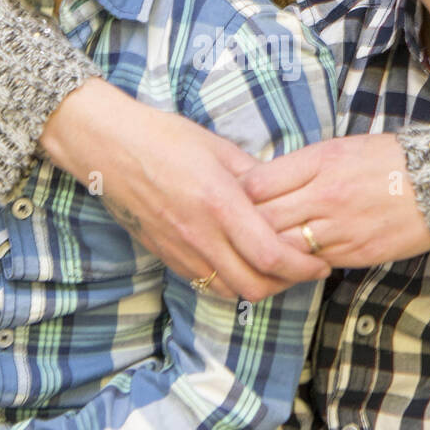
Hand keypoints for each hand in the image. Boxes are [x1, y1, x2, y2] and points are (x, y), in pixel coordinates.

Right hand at [41, 80, 330, 300]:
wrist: (109, 147)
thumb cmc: (164, 138)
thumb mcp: (219, 149)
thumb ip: (256, 178)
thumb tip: (285, 196)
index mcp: (219, 205)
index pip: (271, 255)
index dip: (303, 266)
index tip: (320, 262)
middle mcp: (200, 235)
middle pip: (254, 285)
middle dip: (288, 284)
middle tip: (305, 269)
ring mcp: (180, 250)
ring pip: (230, 291)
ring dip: (259, 286)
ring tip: (276, 269)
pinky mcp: (166, 256)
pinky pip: (206, 282)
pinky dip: (231, 281)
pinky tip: (241, 263)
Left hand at [241, 134, 429, 269]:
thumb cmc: (388, 160)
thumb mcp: (340, 147)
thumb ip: (300, 166)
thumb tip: (261, 184)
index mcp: (319, 162)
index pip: (257, 184)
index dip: (239, 194)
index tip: (235, 198)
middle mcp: (325, 196)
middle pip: (262, 219)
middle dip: (244, 226)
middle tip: (236, 229)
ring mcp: (339, 229)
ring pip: (282, 248)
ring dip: (267, 250)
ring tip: (258, 248)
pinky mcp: (354, 254)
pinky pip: (310, 264)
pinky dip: (295, 264)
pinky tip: (289, 260)